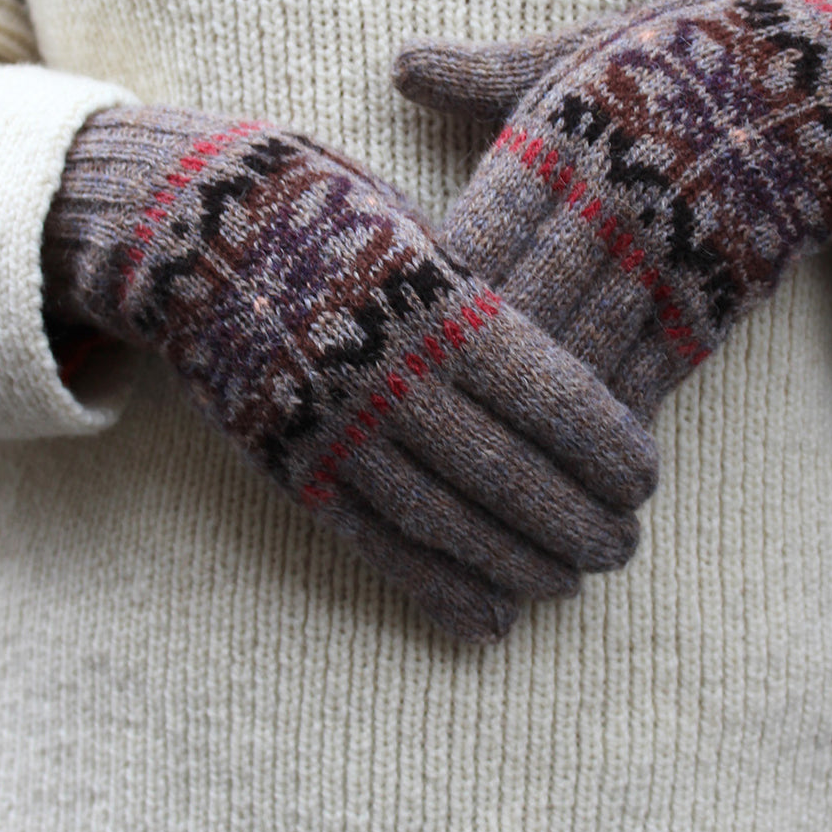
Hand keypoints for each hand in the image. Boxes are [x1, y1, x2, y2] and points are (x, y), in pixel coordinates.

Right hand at [42, 107, 657, 641]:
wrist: (185, 230)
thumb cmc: (322, 210)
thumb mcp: (415, 227)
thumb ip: (476, 298)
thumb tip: (550, 355)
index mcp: (437, 302)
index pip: (548, 392)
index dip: (604, 445)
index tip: (645, 478)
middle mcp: (393, 374)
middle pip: (508, 471)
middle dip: (576, 519)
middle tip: (624, 546)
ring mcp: (335, 428)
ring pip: (445, 520)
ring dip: (516, 564)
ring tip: (567, 585)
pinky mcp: (290, 466)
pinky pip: (372, 542)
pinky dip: (432, 588)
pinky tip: (486, 622)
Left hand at [393, 0, 831, 418]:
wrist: (823, 84)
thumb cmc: (680, 61)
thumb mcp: (584, 50)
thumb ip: (487, 73)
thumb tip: (399, 62)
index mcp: (560, 138)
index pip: (473, 235)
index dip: (418, 293)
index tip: (362, 331)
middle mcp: (607, 206)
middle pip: (512, 309)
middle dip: (450, 367)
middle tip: (389, 412)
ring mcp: (664, 262)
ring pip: (572, 357)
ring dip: (515, 414)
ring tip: (453, 459)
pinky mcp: (711, 304)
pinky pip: (643, 377)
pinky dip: (594, 422)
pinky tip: (550, 460)